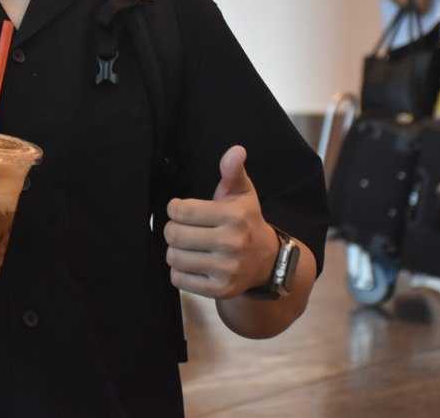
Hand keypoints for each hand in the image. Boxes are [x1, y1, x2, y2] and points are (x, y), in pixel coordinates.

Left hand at [164, 145, 279, 299]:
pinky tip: (193, 263)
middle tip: (182, 228)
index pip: (181, 210)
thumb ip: (233, 171)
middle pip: (174, 235)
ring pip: (174, 257)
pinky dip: (180, 271)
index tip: (181, 209)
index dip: (175, 208)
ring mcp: (226, 269)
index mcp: (233, 217)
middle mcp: (231, 244)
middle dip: (173, 229)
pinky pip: (179, 279)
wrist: (266, 261)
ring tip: (187, 246)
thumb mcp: (243, 194)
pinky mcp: (219, 289)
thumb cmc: (246, 221)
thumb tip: (236, 150)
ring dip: (175, 250)